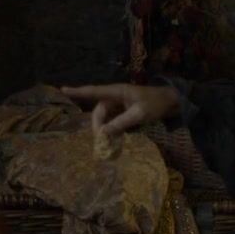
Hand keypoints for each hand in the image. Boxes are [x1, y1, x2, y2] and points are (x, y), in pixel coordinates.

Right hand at [62, 83, 178, 137]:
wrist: (171, 102)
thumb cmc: (156, 104)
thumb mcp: (139, 114)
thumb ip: (121, 123)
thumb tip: (103, 133)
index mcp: (116, 92)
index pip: (93, 91)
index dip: (78, 92)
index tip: (63, 90)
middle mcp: (115, 97)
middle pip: (99, 112)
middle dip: (98, 126)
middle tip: (101, 141)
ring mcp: (120, 104)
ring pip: (105, 118)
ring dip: (105, 130)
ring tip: (108, 144)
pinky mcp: (125, 111)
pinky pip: (113, 121)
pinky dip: (113, 130)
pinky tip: (116, 140)